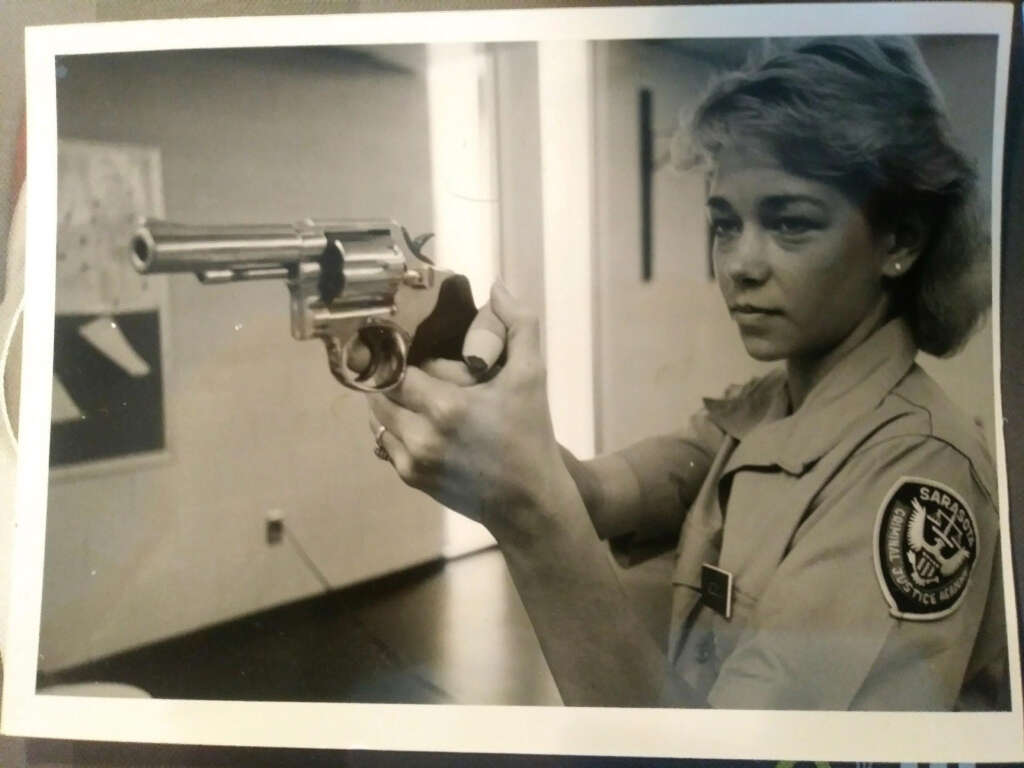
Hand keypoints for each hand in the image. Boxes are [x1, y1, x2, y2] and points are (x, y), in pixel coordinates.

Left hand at [367, 282, 572, 538]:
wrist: (530, 503)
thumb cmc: (532, 435)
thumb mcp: (533, 377)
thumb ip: (519, 325)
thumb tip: (497, 287)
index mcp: (446, 406)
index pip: (391, 368)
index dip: (388, 349)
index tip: (390, 334)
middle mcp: (421, 435)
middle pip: (377, 391)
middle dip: (385, 372)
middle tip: (394, 354)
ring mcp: (412, 460)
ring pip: (377, 416)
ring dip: (384, 398)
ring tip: (400, 381)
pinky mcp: (410, 477)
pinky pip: (384, 440)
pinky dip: (391, 424)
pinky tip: (410, 412)